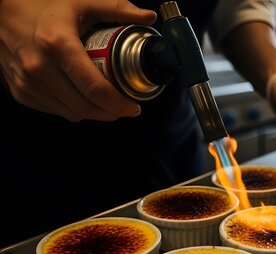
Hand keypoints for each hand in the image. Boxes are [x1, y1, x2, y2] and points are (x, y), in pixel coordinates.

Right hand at [0, 0, 155, 121]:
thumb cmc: (41, 6)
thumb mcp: (81, 2)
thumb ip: (117, 9)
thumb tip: (148, 17)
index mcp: (58, 45)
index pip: (95, 89)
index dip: (119, 104)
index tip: (134, 107)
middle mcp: (40, 68)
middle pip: (85, 106)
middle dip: (111, 112)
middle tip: (125, 107)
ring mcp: (27, 82)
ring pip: (71, 113)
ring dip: (94, 113)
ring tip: (108, 103)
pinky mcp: (20, 92)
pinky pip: (55, 110)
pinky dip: (74, 109)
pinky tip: (83, 99)